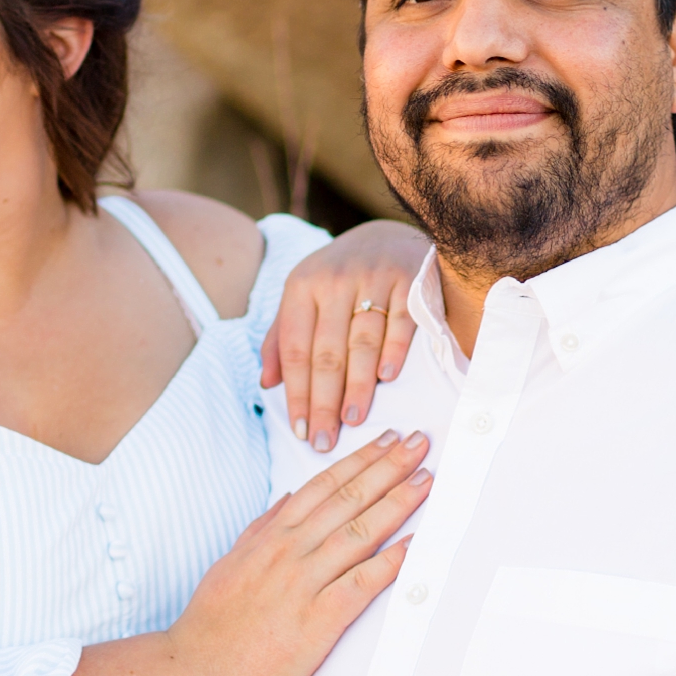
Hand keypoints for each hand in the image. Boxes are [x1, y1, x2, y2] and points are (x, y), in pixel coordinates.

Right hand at [64, 429, 432, 675]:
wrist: (195, 673)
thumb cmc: (212, 626)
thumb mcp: (230, 563)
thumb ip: (260, 529)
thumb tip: (284, 499)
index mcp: (270, 537)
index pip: (323, 486)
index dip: (359, 459)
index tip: (387, 440)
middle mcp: (289, 552)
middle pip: (348, 498)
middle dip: (388, 467)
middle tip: (419, 443)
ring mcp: (304, 583)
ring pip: (360, 532)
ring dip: (397, 503)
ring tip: (425, 480)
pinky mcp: (318, 619)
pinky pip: (363, 583)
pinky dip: (392, 561)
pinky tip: (416, 544)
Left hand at [263, 220, 432, 450]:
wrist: (386, 235)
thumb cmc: (338, 278)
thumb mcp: (302, 297)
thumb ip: (282, 337)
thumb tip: (266, 383)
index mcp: (301, 286)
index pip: (295, 350)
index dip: (296, 393)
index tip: (300, 431)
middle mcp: (334, 280)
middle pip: (326, 352)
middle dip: (324, 401)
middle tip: (325, 440)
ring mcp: (373, 277)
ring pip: (362, 341)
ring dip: (358, 384)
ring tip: (353, 419)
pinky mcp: (408, 278)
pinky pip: (400, 321)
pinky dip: (394, 350)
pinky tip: (387, 378)